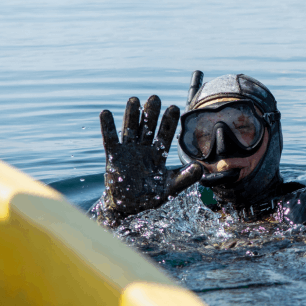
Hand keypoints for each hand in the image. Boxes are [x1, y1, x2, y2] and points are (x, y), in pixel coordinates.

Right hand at [99, 95, 202, 216]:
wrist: (128, 208)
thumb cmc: (149, 198)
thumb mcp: (170, 189)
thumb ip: (184, 178)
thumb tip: (200, 167)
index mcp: (158, 155)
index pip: (165, 135)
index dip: (169, 122)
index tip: (174, 107)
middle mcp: (144, 150)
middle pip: (148, 128)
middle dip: (151, 113)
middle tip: (155, 97)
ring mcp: (128, 151)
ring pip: (130, 129)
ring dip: (131, 115)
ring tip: (133, 99)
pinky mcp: (113, 157)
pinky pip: (110, 140)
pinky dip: (107, 127)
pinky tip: (106, 113)